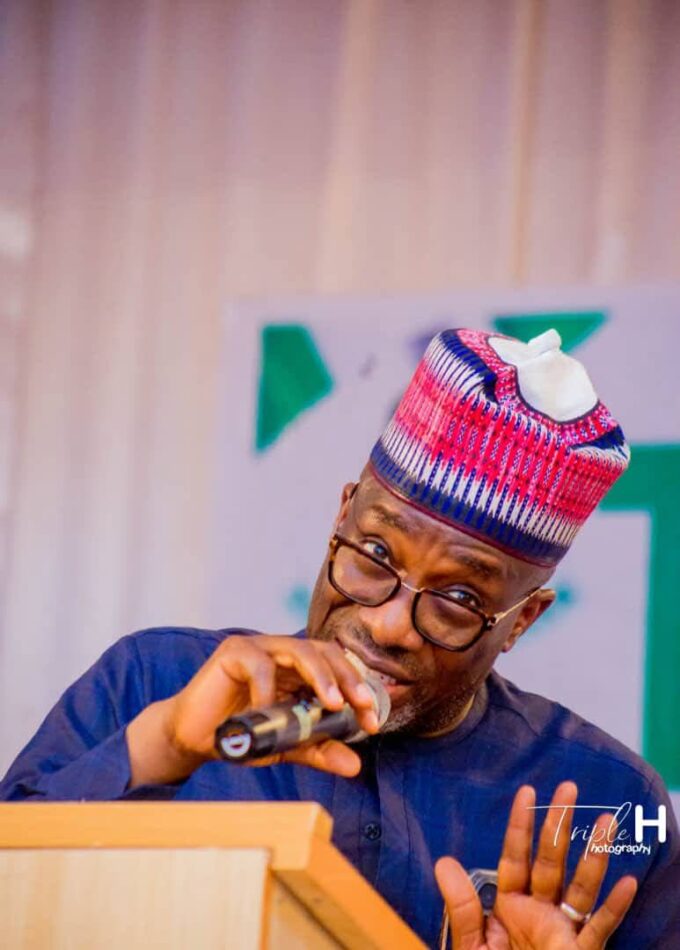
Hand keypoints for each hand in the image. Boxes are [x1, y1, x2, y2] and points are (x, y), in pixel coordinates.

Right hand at [126, 634, 377, 786]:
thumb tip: (355, 765)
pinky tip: (269, 713)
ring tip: (331, 704)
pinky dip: (269, 689)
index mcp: (299, 669)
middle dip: (347, 678)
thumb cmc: (241, 735)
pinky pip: (259, 664)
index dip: (358, 689)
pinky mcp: (233, 651)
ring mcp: (258, 648)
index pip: (338, 668)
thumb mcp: (286, 745)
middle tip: (361, 705)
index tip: (372, 722)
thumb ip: (318, 749)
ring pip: (299, 650)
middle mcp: (282, 652)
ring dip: (320, 676)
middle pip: (325, 652)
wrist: (192, 740)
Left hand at [435, 782, 637, 949]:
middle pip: (551, 861)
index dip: (520, 826)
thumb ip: (462, 907)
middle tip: (568, 787)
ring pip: (581, 888)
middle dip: (558, 824)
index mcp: (511, 906)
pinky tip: (627, 882)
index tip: (527, 791)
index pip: (515, 857)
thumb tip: (443, 862)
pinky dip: (615, 907)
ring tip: (605, 822)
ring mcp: (563, 932)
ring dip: (593, 855)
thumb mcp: (471, 946)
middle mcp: (540, 912)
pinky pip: (600, 929)